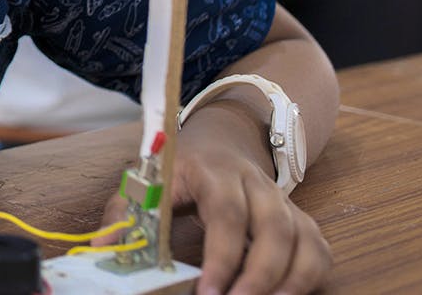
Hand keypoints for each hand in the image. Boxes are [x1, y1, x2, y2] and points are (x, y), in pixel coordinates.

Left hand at [94, 133, 330, 293]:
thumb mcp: (148, 180)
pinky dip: (312, 279)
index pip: (227, 213)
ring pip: (305, 240)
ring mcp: (283, 202)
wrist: (220, 141)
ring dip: (292, 282)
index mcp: (215, 172)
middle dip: (260, 276)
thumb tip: (102, 250)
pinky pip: (319, 250)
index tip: (209, 294)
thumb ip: (124, 214)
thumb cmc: (179, 171)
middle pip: (275, 227)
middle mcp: (256, 185)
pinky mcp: (300, 220)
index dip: (222, 256)